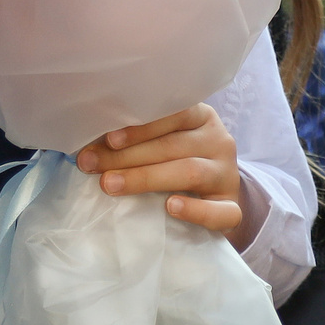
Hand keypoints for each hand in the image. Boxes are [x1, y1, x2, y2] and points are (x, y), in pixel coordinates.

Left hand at [79, 105, 247, 248]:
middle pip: (174, 146)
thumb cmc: (178, 165)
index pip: (176, 113)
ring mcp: (227, 175)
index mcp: (202, 118)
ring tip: (111, 185)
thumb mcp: (165, 144)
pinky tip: (171, 208)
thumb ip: (141, 141)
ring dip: (146, 178)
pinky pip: (220, 211)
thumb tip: (90, 146)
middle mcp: (219, 141)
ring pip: (191, 173)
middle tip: (92, 165)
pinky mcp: (233, 208)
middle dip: (128, 156)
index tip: (108, 139)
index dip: (141, 126)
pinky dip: (195, 210)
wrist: (216, 201)